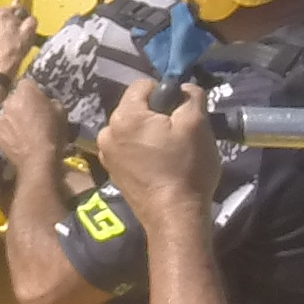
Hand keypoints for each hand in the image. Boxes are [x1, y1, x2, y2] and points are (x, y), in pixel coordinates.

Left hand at [0, 5, 36, 73]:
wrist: (2, 67)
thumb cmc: (16, 48)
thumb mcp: (30, 31)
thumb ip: (32, 20)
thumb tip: (30, 19)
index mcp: (1, 12)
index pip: (17, 8)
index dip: (24, 16)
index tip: (27, 24)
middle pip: (7, 16)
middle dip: (14, 23)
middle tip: (21, 34)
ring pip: (0, 25)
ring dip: (6, 30)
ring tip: (14, 41)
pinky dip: (0, 38)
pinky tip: (6, 46)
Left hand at [0, 74, 68, 179]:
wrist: (39, 160)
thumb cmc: (53, 133)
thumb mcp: (61, 111)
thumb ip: (50, 101)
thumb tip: (45, 102)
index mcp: (25, 91)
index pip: (27, 83)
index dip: (34, 92)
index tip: (39, 101)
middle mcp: (9, 101)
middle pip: (15, 98)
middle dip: (22, 104)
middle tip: (33, 116)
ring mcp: (1, 118)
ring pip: (8, 113)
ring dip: (15, 118)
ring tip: (25, 131)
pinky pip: (4, 128)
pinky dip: (10, 132)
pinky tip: (19, 141)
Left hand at [94, 79, 221, 217]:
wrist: (175, 218)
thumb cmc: (186, 168)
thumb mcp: (197, 124)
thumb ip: (190, 95)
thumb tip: (182, 88)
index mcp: (124, 116)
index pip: (144, 85)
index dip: (166, 94)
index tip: (180, 114)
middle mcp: (107, 132)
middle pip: (136, 107)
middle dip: (156, 114)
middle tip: (177, 135)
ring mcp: (106, 154)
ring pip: (132, 128)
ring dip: (149, 133)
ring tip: (169, 153)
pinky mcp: (112, 172)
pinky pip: (128, 147)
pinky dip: (142, 150)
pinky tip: (158, 166)